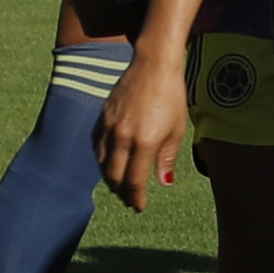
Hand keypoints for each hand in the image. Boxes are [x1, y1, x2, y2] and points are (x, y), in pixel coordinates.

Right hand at [98, 53, 191, 202]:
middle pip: (114, 177)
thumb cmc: (171, 97)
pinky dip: (102, 160)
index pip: (134, 181)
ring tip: (120, 185)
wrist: (153, 66)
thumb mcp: (177, 129)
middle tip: (129, 200)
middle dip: (122, 192)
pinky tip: (109, 164)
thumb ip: (167, 158)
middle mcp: (122, 137)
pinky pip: (96, 147)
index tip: (139, 206)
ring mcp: (109, 127)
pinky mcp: (101, 118)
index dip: (136, 197)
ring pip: (102, 164)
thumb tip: (164, 182)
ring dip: (110, 179)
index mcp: (144, 142)